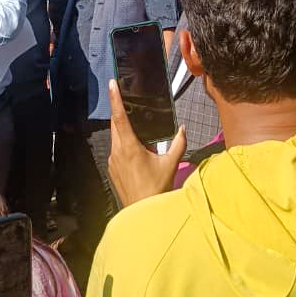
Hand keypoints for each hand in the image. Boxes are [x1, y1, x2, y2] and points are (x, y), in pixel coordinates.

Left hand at [106, 80, 184, 206]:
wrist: (143, 212)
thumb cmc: (156, 188)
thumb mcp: (171, 164)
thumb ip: (178, 143)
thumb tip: (183, 128)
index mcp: (129, 146)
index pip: (120, 117)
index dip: (115, 98)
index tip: (112, 84)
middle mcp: (117, 151)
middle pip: (115, 124)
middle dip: (120, 111)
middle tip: (126, 99)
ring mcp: (112, 161)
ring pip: (115, 136)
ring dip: (123, 128)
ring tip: (136, 124)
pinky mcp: (112, 169)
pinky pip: (116, 149)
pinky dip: (123, 143)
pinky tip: (136, 148)